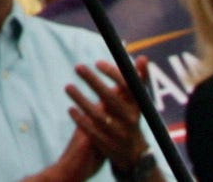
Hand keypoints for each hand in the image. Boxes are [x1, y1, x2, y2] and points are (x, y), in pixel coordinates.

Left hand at [56, 61, 142, 181]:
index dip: (114, 74)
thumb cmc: (131, 118)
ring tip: (68, 86)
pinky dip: (81, 120)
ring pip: (99, 117)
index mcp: (137, 108)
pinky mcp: (107, 146)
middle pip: (111, 100)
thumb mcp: (136, 102)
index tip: (98, 62)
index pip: (129, 88)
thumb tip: (144, 58)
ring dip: (82, 100)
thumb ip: (136, 81)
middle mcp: (130, 121)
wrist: (133, 154)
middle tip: (78, 66)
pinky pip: (92, 132)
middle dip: (94, 82)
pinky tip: (70, 109)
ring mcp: (118, 135)